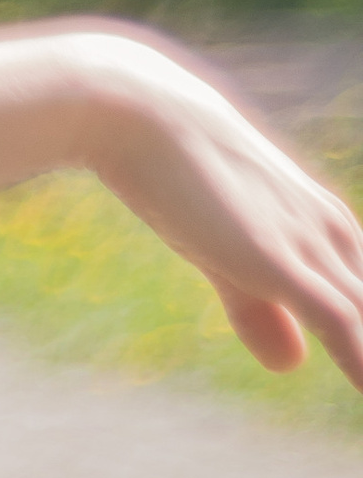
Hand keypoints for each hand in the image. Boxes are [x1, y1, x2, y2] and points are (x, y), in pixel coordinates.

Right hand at [86, 34, 362, 385]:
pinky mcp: (279, 260)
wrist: (137, 113)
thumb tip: (294, 364)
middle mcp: (333, 234)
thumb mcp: (224, 249)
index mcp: (329, 226)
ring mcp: (310, 246)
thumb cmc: (175, 172)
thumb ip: (258, 307)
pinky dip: (360, 359)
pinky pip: (343, 321)